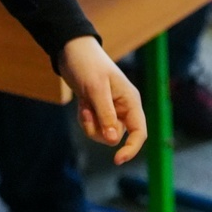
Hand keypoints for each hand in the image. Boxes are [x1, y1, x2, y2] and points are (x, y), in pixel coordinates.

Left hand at [58, 37, 146, 165]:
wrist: (72, 52)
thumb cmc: (88, 65)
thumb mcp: (96, 89)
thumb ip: (105, 114)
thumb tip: (113, 140)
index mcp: (131, 101)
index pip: (139, 132)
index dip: (132, 148)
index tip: (117, 160)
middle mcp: (124, 108)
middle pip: (116, 136)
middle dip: (98, 129)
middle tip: (87, 110)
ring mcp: (111, 110)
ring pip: (103, 134)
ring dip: (90, 123)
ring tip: (84, 103)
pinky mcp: (98, 111)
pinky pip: (93, 127)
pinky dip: (85, 119)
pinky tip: (81, 103)